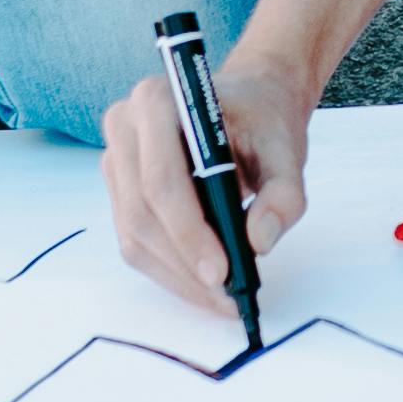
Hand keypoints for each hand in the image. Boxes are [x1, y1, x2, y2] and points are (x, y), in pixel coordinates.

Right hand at [101, 0, 399, 312]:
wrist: (249, 103)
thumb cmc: (263, 120)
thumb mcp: (287, 149)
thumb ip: (283, 194)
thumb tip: (260, 242)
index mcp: (158, 101)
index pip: (163, 180)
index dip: (189, 232)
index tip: (223, 272)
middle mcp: (125, 126)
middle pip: (142, 212)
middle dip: (184, 263)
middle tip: (226, 298)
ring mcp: (115, 158)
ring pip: (134, 234)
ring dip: (176, 275)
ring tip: (221, 300)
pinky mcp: (119, 188)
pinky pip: (135, 239)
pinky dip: (169, 269)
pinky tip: (203, 286)